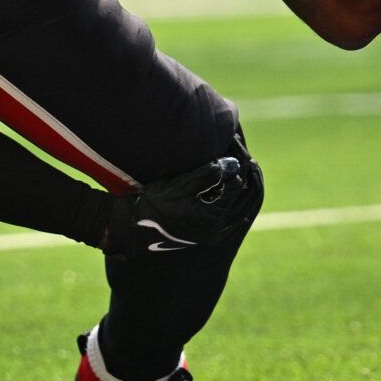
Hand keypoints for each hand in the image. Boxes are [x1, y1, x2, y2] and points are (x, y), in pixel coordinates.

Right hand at [104, 155, 262, 256]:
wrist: (136, 226)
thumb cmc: (154, 203)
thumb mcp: (178, 186)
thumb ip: (206, 175)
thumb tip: (232, 164)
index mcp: (211, 218)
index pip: (236, 185)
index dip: (237, 163)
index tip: (235, 146)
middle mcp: (217, 230)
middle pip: (243, 198)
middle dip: (244, 174)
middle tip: (242, 154)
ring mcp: (215, 233)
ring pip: (241, 207)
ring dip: (241, 186)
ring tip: (236, 165)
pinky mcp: (211, 233)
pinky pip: (232, 213)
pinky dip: (234, 198)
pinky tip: (228, 184)